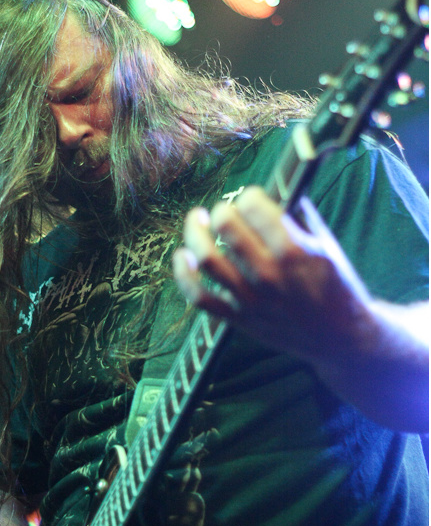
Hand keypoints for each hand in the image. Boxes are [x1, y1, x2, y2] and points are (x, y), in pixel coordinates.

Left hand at [172, 186, 372, 367]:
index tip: (251, 198)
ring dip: (195, 232)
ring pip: (207, 258)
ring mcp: (252, 299)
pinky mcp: (238, 318)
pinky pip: (199, 296)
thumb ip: (299, 215)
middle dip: (223, 209)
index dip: (249, 196)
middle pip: (227, 225)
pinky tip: (184, 255)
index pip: (254, 205)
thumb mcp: (326, 244)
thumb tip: (273, 186)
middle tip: (227, 210)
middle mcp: (270, 274)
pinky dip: (184, 274)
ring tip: (197, 219)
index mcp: (295, 251)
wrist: (340, 339)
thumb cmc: (335, 285)